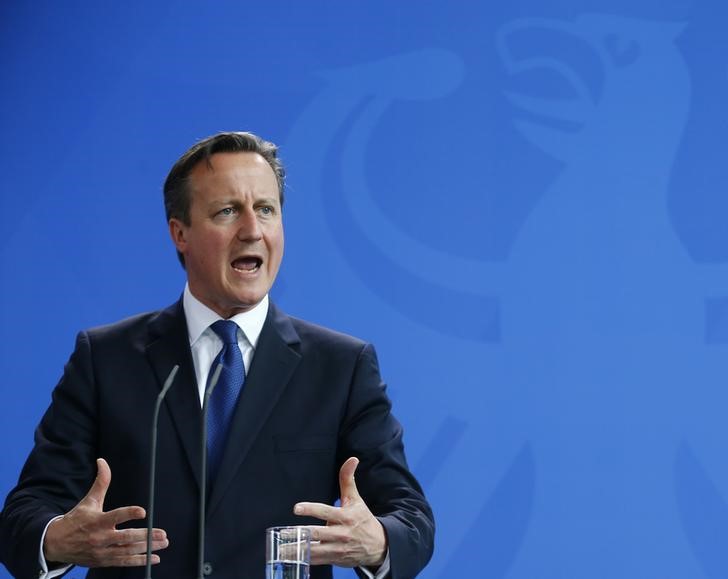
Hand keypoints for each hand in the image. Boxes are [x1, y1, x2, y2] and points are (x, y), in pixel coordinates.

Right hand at [43, 458, 168, 566]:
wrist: (55, 544)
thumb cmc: (76, 519)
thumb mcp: (88, 500)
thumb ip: (101, 482)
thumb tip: (102, 461)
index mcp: (97, 521)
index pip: (115, 516)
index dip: (129, 514)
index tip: (143, 512)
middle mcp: (100, 537)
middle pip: (126, 538)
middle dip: (146, 536)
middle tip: (163, 533)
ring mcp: (102, 551)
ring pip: (127, 551)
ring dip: (147, 549)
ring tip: (163, 543)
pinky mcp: (103, 561)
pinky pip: (123, 562)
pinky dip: (139, 561)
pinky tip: (154, 559)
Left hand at [294, 457, 386, 567]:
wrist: (379, 545)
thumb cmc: (363, 519)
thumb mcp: (356, 499)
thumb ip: (348, 479)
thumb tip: (352, 459)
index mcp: (346, 517)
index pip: (325, 512)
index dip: (310, 510)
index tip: (296, 508)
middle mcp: (341, 533)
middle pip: (318, 533)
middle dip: (300, 533)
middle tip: (285, 532)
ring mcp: (338, 548)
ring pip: (315, 550)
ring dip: (299, 549)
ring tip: (283, 549)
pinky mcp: (335, 560)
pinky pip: (318, 561)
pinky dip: (305, 560)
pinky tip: (293, 558)